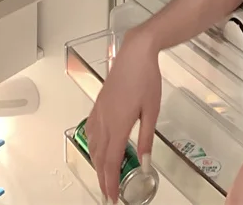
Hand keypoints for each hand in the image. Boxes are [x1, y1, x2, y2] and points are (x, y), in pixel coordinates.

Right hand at [85, 29, 161, 203]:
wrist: (135, 53)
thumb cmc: (146, 77)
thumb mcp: (151, 110)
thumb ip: (146, 139)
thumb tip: (145, 161)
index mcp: (118, 124)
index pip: (112, 161)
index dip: (111, 182)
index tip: (112, 197)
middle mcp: (105, 120)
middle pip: (100, 157)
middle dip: (102, 178)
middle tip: (108, 194)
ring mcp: (99, 111)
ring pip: (92, 145)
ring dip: (96, 164)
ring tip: (103, 176)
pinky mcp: (99, 104)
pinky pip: (90, 130)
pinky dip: (92, 146)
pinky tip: (96, 148)